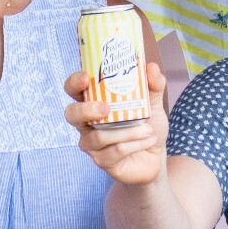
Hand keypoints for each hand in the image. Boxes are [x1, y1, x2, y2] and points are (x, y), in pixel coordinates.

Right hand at [63, 60, 169, 185]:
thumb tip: (151, 67)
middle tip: (106, 108)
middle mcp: (87, 123)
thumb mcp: (153, 103)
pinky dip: (134, 144)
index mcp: (94, 102)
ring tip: (148, 129)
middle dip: (86, 110)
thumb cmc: (147, 126)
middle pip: (71, 114)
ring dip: (127, 132)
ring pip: (99, 136)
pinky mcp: (102, 161)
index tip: (85, 78)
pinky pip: (114, 151)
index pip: (74, 89)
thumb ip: (153, 85)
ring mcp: (92, 144)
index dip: (74, 83)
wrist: (156, 157)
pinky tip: (149, 140)